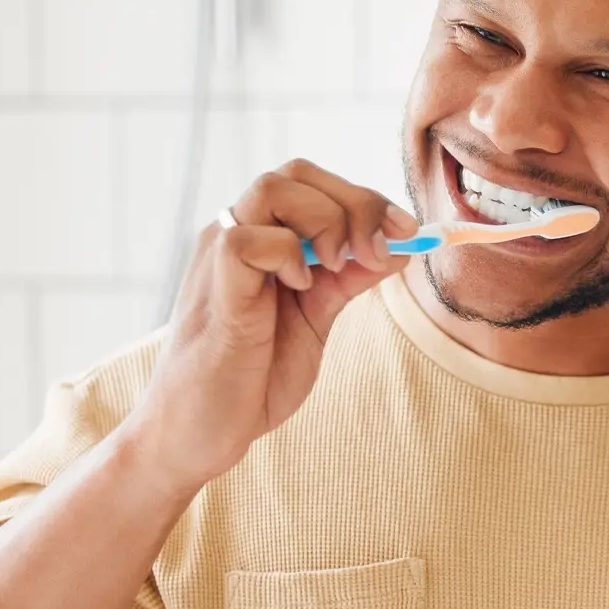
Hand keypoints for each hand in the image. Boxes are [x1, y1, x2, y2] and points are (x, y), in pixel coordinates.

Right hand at [123, 159, 418, 491]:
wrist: (201, 434)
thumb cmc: (251, 377)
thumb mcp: (316, 319)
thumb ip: (347, 279)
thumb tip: (399, 246)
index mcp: (261, 238)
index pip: (313, 183)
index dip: (366, 198)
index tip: (407, 231)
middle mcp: (235, 235)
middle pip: (295, 174)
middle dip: (355, 203)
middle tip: (377, 251)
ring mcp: (219, 258)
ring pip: (271, 190)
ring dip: (325, 222)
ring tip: (338, 268)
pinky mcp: (214, 289)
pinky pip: (246, 239)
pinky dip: (287, 254)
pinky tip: (301, 290)